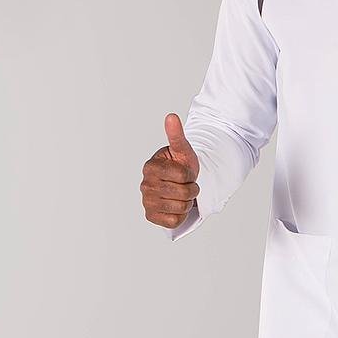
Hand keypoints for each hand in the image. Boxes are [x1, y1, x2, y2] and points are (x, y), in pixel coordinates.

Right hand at [141, 112, 200, 228]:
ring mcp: (146, 201)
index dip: (191, 175)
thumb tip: (171, 116)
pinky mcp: (150, 216)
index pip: (183, 175)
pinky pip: (174, 221)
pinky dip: (180, 215)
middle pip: (184, 192)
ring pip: (181, 207)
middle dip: (192, 189)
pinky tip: (176, 205)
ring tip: (182, 194)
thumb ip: (176, 135)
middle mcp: (145, 184)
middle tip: (186, 184)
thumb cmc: (181, 165)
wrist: (179, 183)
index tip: (187, 172)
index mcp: (151, 167)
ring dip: (187, 202)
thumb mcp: (182, 150)